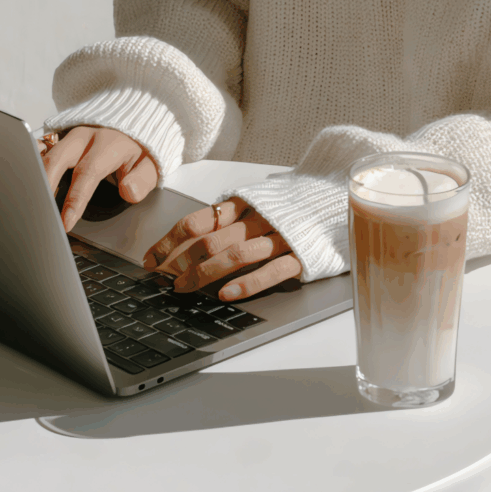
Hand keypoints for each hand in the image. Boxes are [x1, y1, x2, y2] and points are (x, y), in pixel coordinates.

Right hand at [40, 126, 158, 232]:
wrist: (131, 127)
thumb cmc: (138, 152)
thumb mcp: (150, 166)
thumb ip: (141, 180)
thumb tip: (128, 192)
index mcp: (108, 144)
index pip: (87, 172)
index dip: (75, 199)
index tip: (66, 223)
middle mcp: (84, 136)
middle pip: (55, 159)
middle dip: (44, 187)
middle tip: (39, 214)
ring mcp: (68, 135)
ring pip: (43, 155)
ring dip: (34, 179)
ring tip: (30, 205)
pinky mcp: (58, 139)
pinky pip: (40, 152)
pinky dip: (32, 169)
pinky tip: (27, 188)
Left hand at [143, 196, 301, 301]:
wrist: (337, 196)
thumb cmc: (290, 204)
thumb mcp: (255, 200)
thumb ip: (228, 216)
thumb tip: (188, 239)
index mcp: (243, 202)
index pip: (197, 221)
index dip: (170, 241)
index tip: (152, 259)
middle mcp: (258, 217)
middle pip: (211, 240)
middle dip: (182, 262)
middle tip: (166, 280)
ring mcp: (280, 236)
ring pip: (236, 255)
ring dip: (205, 274)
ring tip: (185, 289)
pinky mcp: (302, 255)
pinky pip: (271, 271)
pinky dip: (246, 284)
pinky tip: (226, 295)